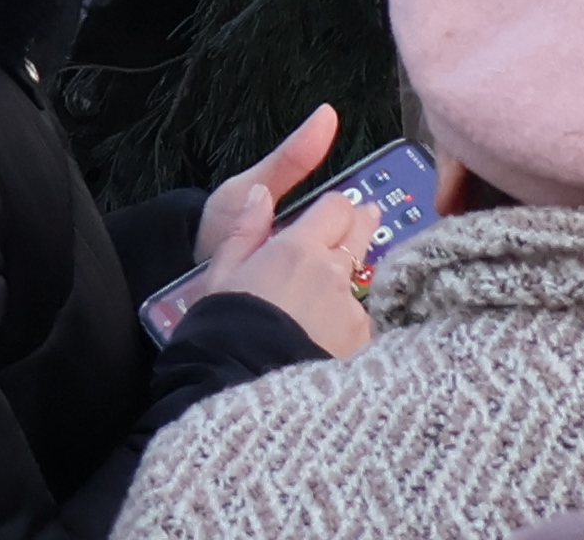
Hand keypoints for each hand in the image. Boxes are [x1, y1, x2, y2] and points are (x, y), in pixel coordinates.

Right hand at [180, 104, 378, 359]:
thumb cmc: (223, 332)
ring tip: (328, 299)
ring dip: (350, 281)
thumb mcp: (221, 274)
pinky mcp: (361, 342)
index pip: (337, 206)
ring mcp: (351, 309)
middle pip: (362, 232)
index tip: (332, 214)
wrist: (241, 390)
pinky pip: (362, 319)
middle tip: (358, 226)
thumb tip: (261, 194)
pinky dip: (351, 321)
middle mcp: (333, 272)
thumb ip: (245, 229)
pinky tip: (331, 333)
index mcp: (299, 249)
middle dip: (360, 226)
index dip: (335, 208)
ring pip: (362, 280)